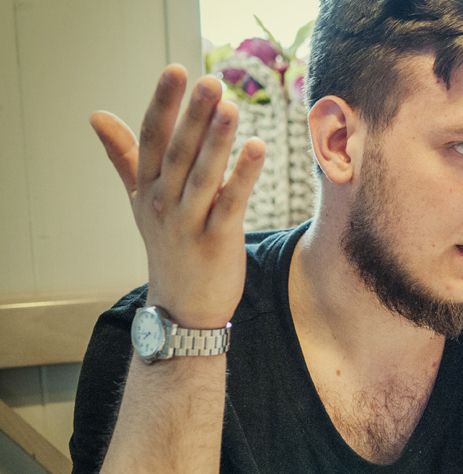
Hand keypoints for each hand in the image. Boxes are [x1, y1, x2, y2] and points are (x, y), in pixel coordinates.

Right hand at [90, 64, 265, 327]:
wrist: (183, 307)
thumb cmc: (168, 245)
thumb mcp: (141, 200)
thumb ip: (125, 156)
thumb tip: (98, 115)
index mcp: (148, 188)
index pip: (152, 138)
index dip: (163, 104)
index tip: (176, 70)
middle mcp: (164, 203)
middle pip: (178, 152)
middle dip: (192, 116)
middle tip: (209, 81)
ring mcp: (189, 223)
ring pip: (203, 175)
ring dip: (217, 141)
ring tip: (230, 107)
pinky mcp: (217, 241)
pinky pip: (230, 203)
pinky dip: (243, 176)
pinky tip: (257, 148)